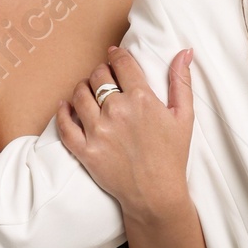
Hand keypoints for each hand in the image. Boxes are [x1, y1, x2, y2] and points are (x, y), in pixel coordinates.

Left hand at [57, 46, 195, 220]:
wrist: (156, 196)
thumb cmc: (172, 157)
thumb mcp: (184, 117)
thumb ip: (181, 82)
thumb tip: (185, 52)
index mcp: (142, 99)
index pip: (121, 63)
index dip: (116, 55)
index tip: (114, 55)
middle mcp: (117, 111)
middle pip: (98, 76)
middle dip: (101, 72)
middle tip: (104, 78)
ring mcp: (98, 131)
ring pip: (79, 94)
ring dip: (83, 88)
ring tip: (88, 92)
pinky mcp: (84, 150)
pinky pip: (64, 125)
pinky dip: (62, 112)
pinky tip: (65, 107)